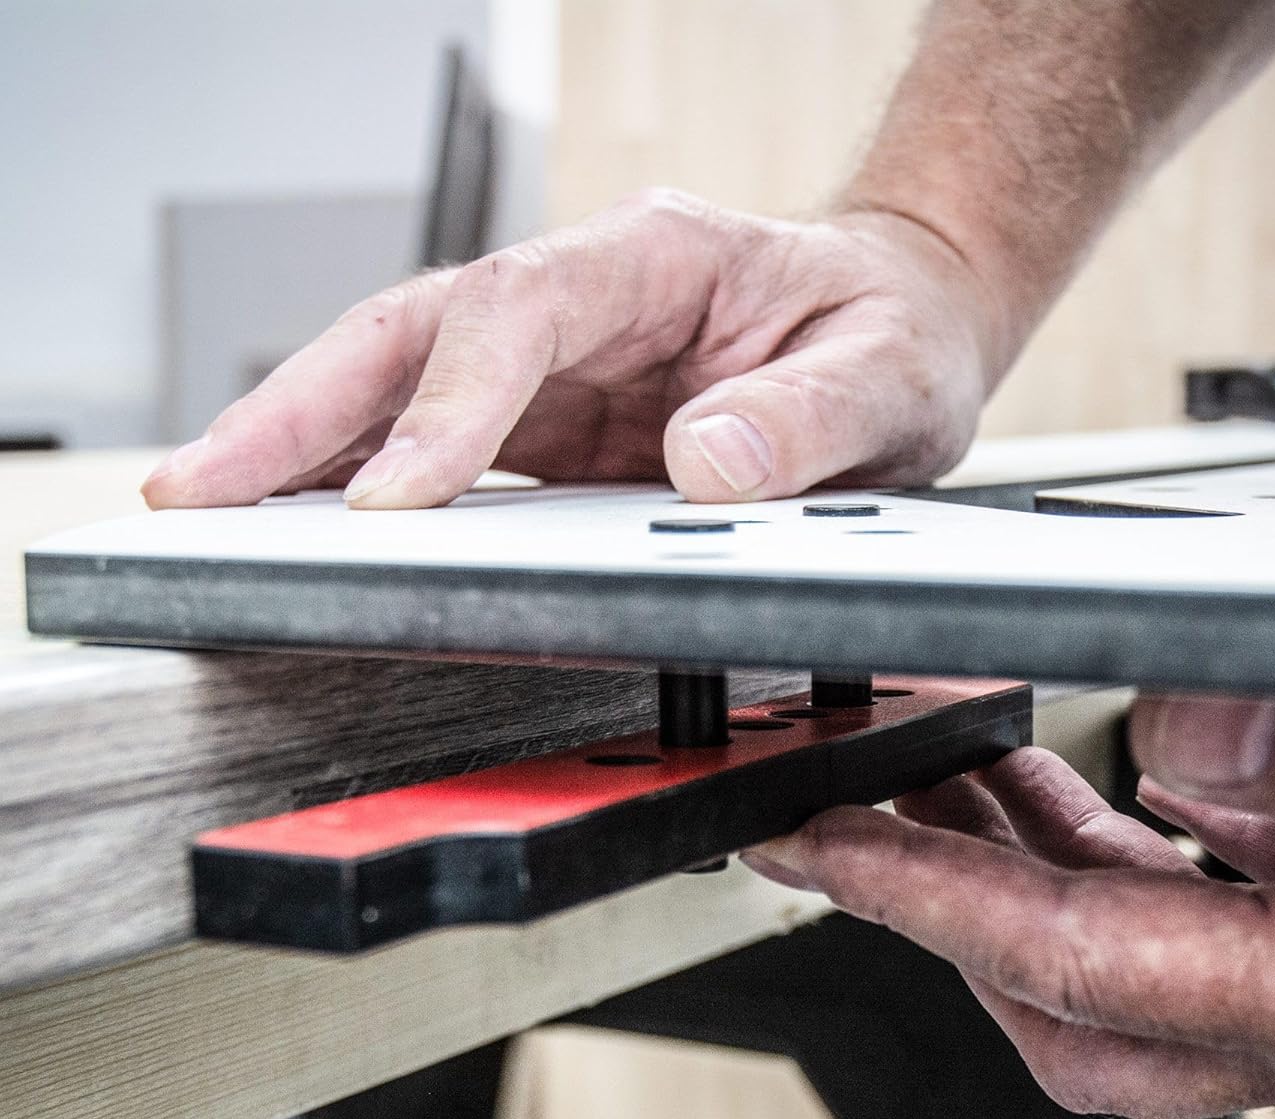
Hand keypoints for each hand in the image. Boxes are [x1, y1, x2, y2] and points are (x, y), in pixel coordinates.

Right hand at [142, 191, 1006, 510]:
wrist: (897, 326)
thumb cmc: (891, 332)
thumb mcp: (887, 375)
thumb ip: (809, 420)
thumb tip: (706, 467)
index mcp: (656, 261)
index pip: (519, 313)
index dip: (448, 404)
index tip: (399, 496)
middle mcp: (588, 305)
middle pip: (414, 333)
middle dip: (301, 410)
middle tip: (202, 486)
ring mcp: (564, 366)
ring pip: (403, 386)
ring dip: (303, 449)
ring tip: (212, 510)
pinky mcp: (560, 425)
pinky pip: (444, 446)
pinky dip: (368, 484)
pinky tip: (312, 527)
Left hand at [741, 699, 1274, 1118]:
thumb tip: (1195, 735)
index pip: (1074, 959)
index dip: (926, 899)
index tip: (821, 842)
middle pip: (1064, 992)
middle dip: (941, 898)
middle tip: (858, 792)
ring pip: (1118, 945)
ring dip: (1014, 856)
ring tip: (941, 756)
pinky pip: (1199, 894)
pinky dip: (1119, 834)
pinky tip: (1100, 765)